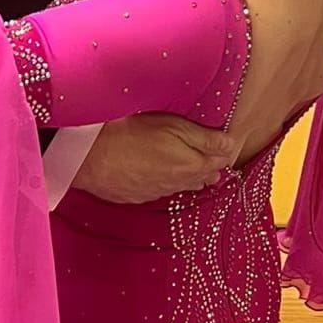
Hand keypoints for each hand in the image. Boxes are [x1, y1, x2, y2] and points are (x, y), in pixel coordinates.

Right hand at [71, 112, 237, 203]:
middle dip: (208, 166)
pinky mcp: (137, 196)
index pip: (219, 162)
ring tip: (188, 165)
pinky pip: (160, 190)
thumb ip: (205, 139)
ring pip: (181, 186)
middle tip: (211, 156)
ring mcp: (157, 192)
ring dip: (187, 176)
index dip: (222, 151)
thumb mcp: (175, 127)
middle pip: (202, 177)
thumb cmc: (132, 134)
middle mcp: (178, 184)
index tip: (223, 144)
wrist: (91, 157)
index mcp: (192, 167)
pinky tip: (158, 173)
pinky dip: (164, 181)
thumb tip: (231, 145)